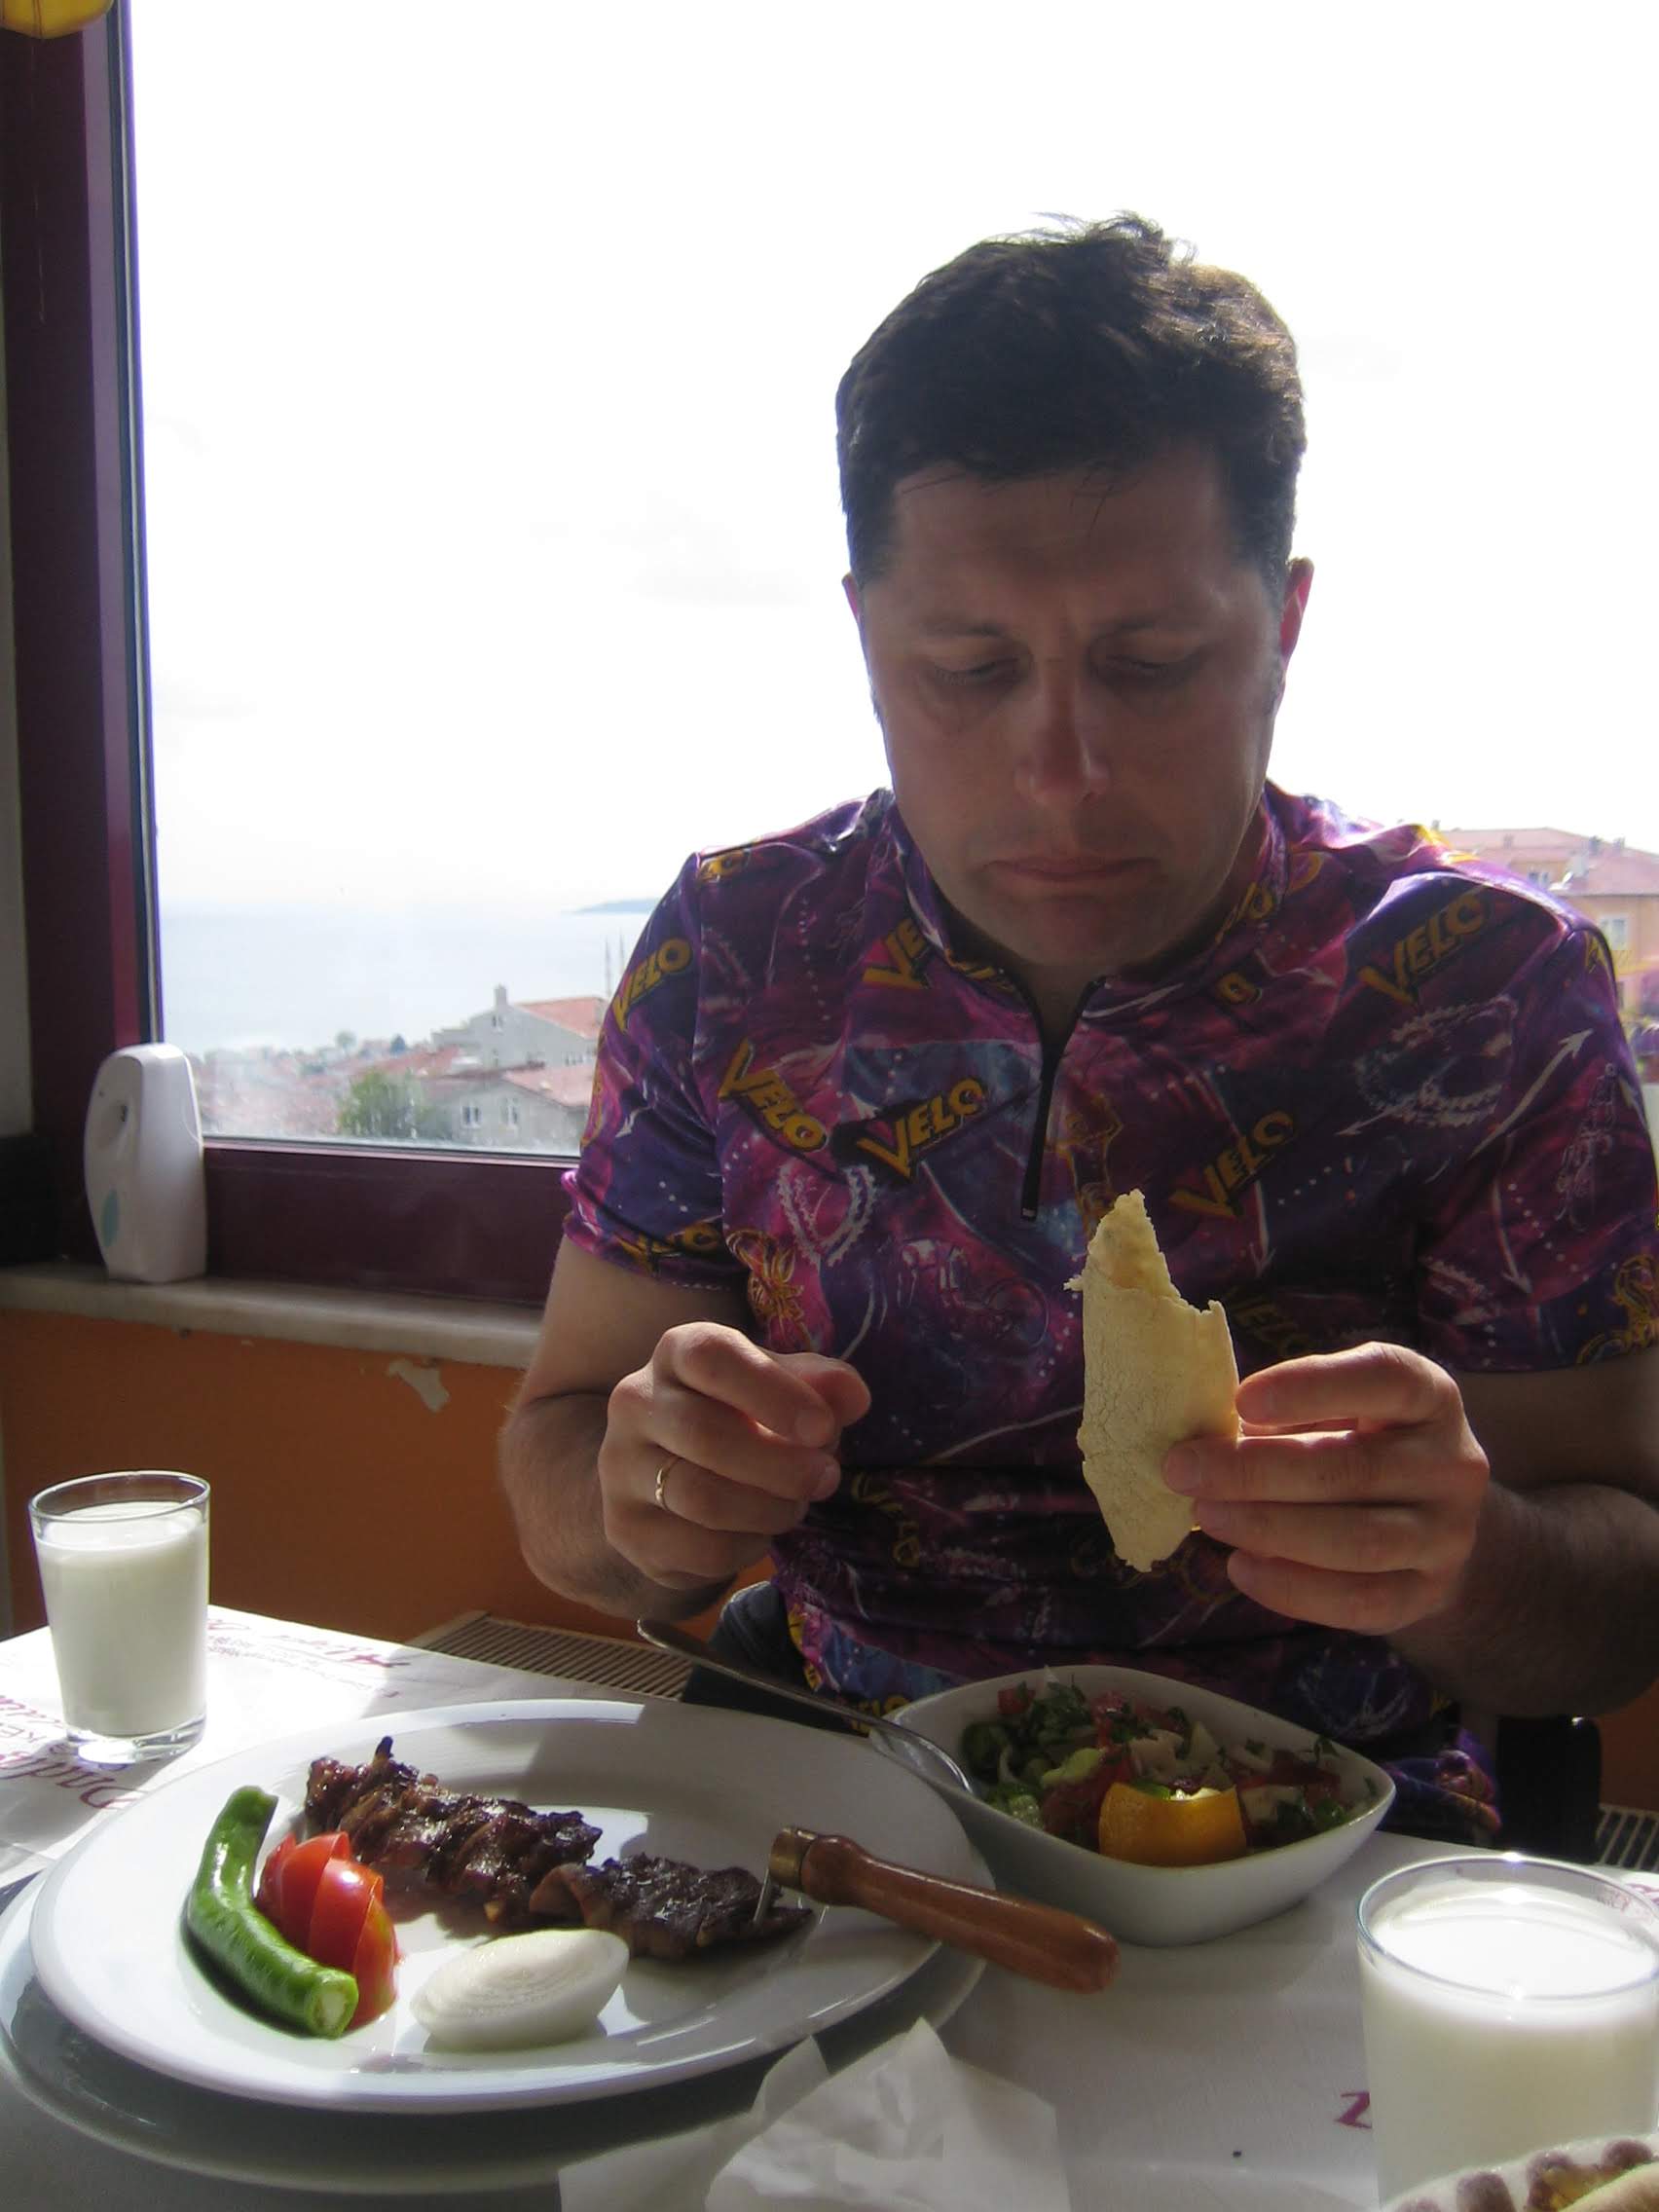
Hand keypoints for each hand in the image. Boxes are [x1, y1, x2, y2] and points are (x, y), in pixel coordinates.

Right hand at [598, 1322, 869, 1592]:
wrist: (660, 1476)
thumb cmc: (734, 1415)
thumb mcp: (777, 1387)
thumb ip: (817, 1384)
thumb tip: (853, 1398)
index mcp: (677, 1353)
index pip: (712, 1357)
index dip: (773, 1392)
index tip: (824, 1427)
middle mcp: (636, 1402)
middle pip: (705, 1434)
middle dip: (781, 1464)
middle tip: (828, 1477)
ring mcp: (621, 1468)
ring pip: (701, 1497)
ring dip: (769, 1507)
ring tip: (798, 1505)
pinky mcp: (627, 1529)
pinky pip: (699, 1548)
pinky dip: (747, 1545)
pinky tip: (761, 1531)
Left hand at [1162, 1343, 1489, 1635]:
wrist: (1428, 1525)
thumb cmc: (1357, 1444)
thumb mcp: (1336, 1410)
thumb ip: (1281, 1414)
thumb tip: (1199, 1435)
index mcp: (1429, 1397)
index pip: (1383, 1378)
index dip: (1312, 1385)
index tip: (1240, 1399)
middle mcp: (1452, 1464)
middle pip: (1354, 1468)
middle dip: (1256, 1471)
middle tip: (1182, 1469)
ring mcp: (1447, 1535)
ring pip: (1357, 1540)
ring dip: (1269, 1529)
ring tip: (1206, 1515)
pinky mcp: (1427, 1594)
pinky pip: (1359, 1601)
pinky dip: (1292, 1588)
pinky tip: (1240, 1566)